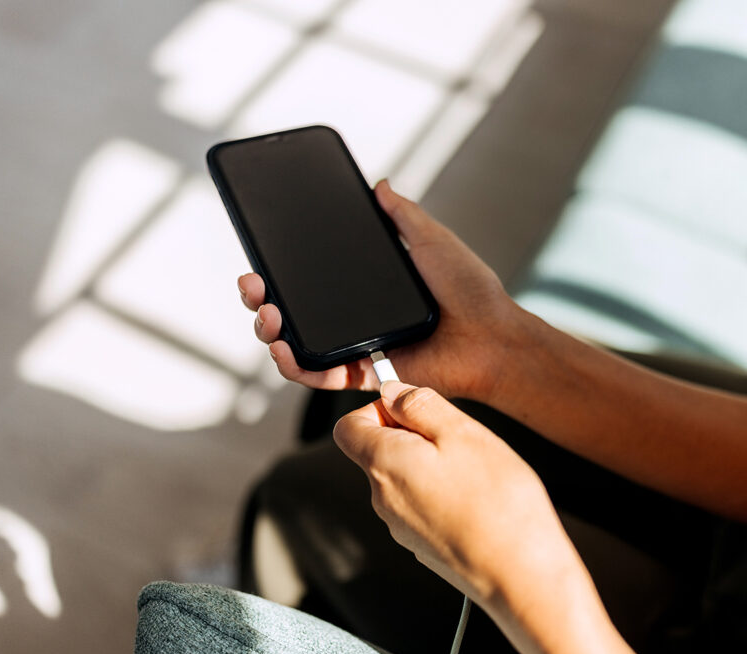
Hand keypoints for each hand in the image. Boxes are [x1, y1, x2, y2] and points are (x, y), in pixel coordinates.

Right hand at [237, 180, 522, 400]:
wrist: (493, 335)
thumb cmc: (471, 290)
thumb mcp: (433, 240)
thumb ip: (403, 215)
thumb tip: (379, 184)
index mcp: (367, 287)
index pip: (310, 278)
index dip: (279, 271)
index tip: (259, 257)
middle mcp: (355, 317)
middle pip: (292, 312)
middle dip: (260, 299)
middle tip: (252, 285)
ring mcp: (356, 347)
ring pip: (297, 345)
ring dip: (270, 332)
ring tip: (268, 315)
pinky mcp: (364, 375)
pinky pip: (320, 376)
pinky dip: (296, 367)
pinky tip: (285, 350)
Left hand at [334, 383, 656, 653]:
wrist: (522, 576)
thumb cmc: (498, 506)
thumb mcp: (463, 432)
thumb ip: (420, 405)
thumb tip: (392, 391)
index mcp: (384, 464)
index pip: (347, 426)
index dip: (377, 408)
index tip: (413, 407)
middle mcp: (382, 499)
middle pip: (377, 451)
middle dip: (412, 435)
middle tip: (457, 438)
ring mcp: (401, 527)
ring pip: (403, 478)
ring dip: (431, 465)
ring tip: (474, 471)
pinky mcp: (422, 546)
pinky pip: (421, 506)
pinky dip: (442, 494)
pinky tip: (477, 499)